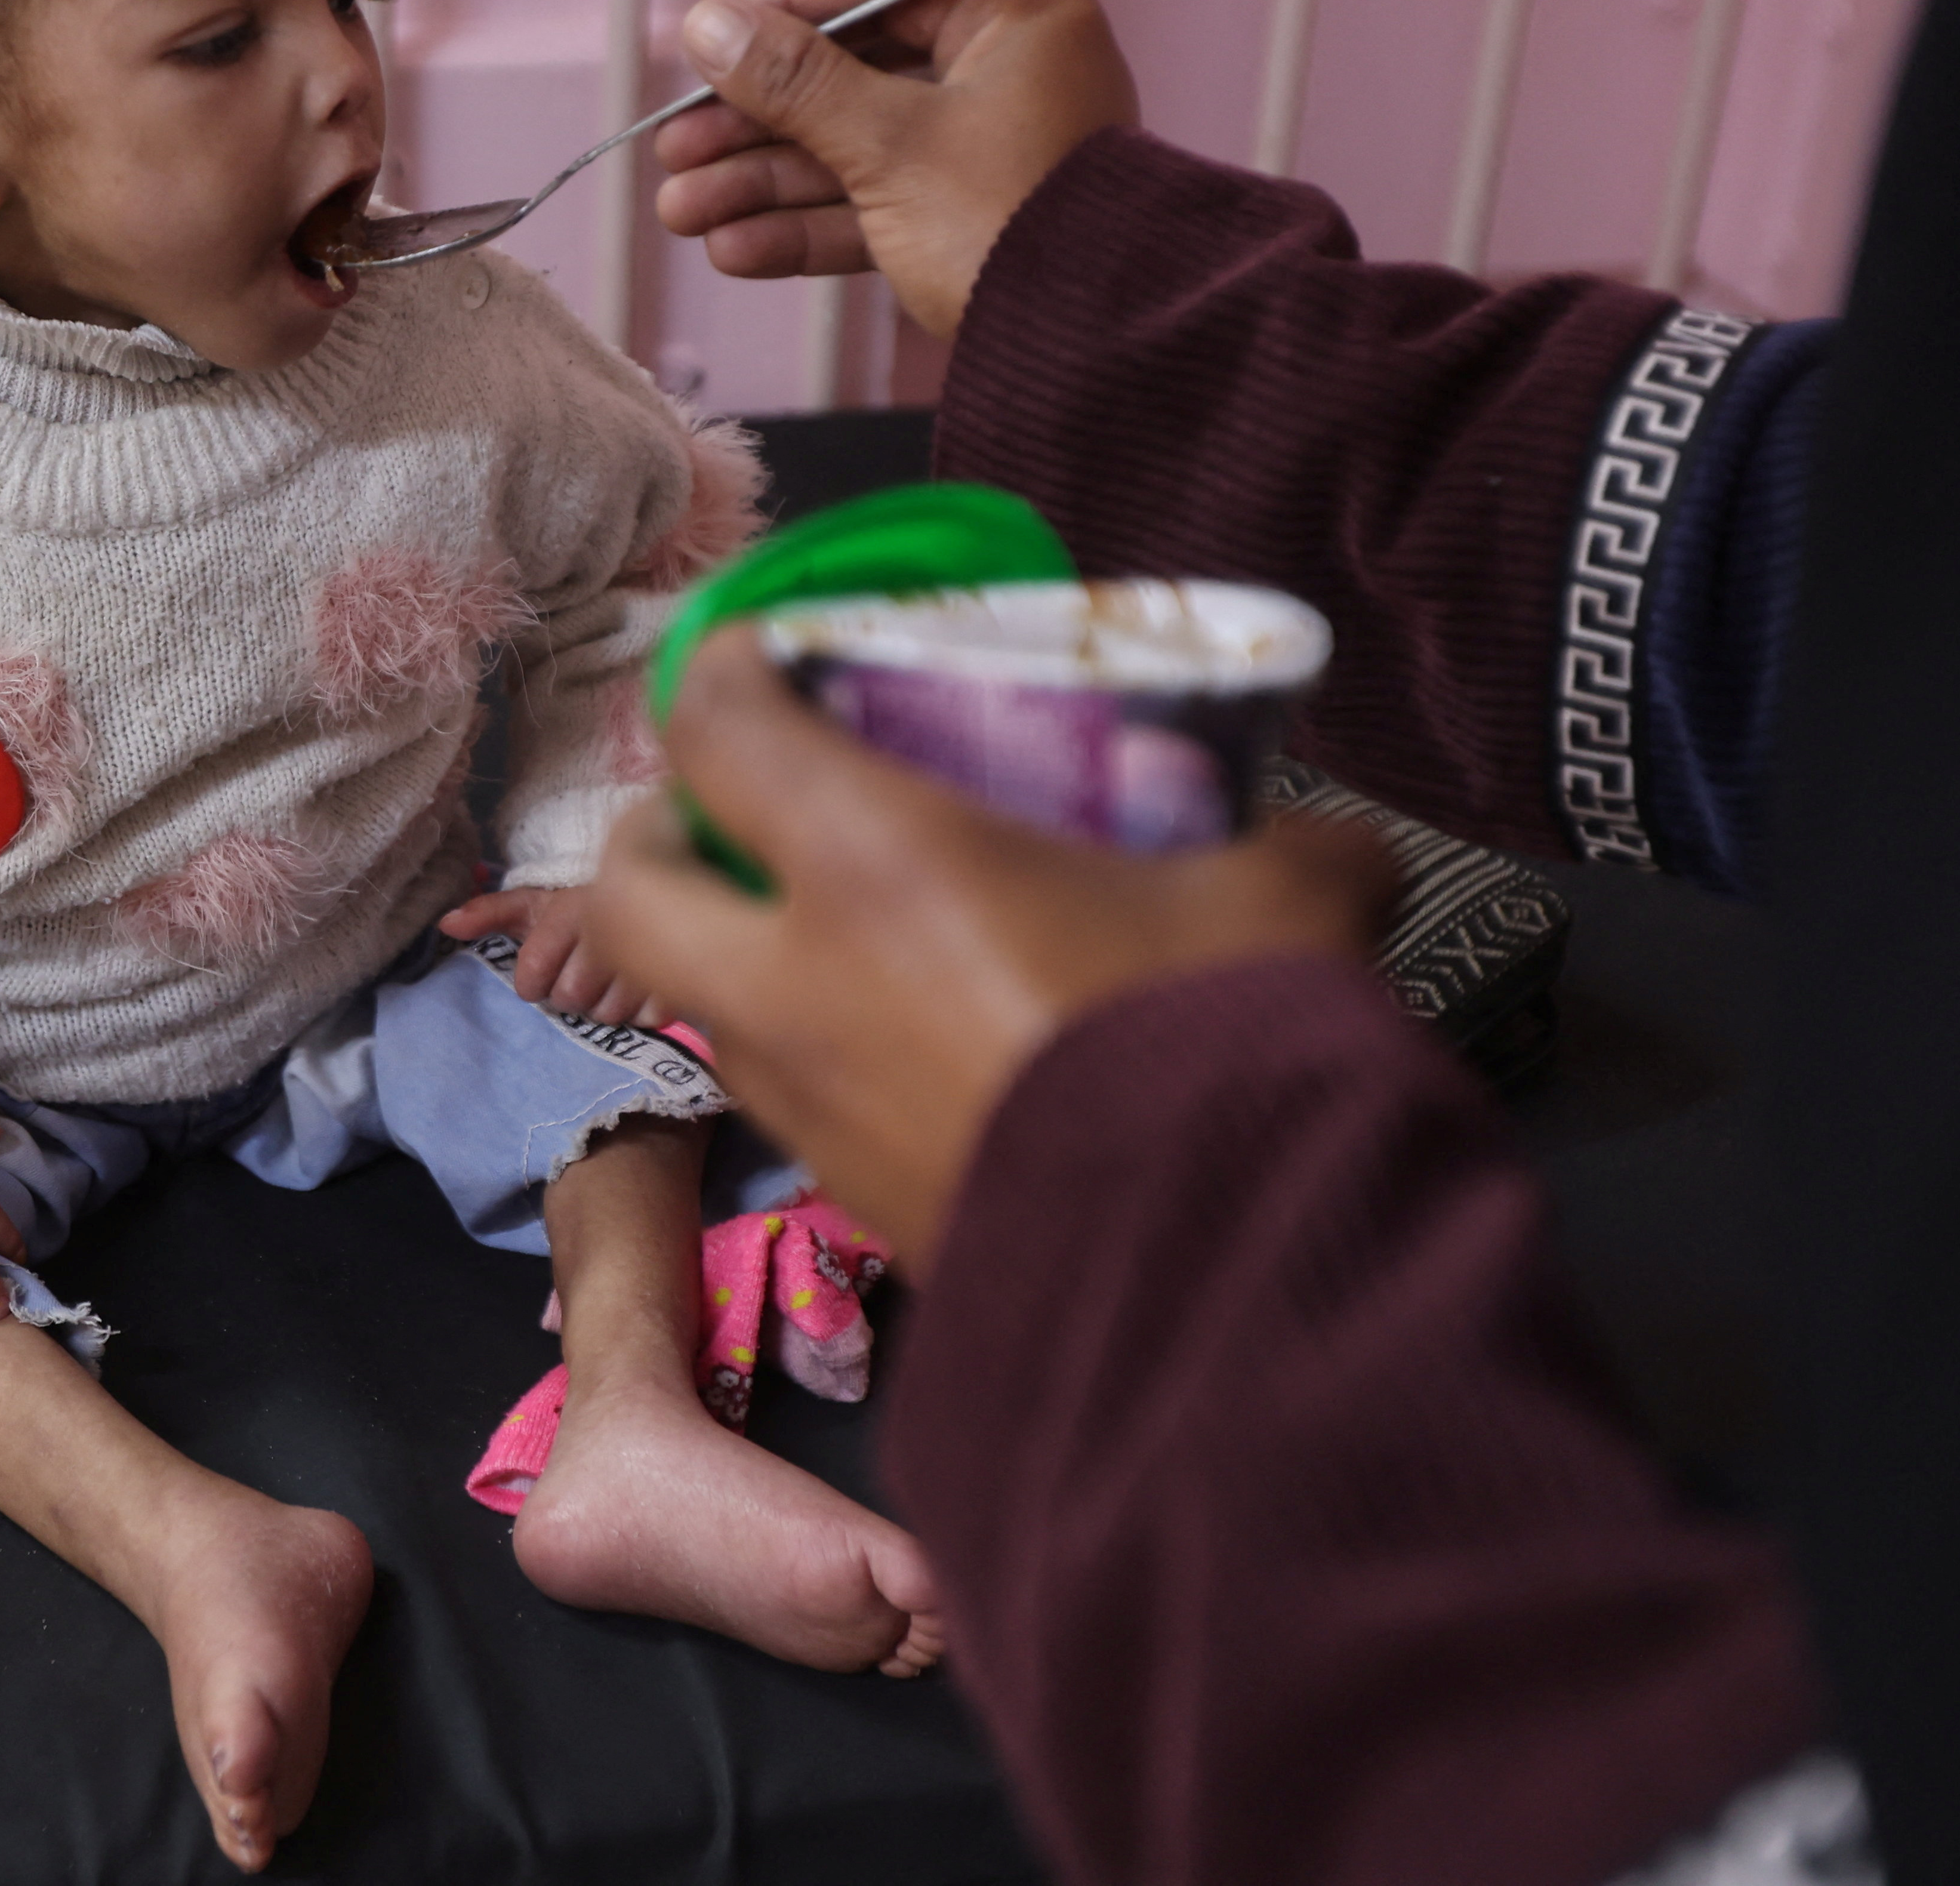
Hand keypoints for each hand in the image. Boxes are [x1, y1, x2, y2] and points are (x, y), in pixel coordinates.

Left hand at [437, 882, 664, 1027]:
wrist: (649, 893)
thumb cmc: (579, 907)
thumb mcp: (532, 903)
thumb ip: (488, 913)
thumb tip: (444, 925)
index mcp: (571, 912)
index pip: (533, 975)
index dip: (531, 981)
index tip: (540, 970)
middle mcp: (609, 933)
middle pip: (569, 998)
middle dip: (567, 991)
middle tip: (578, 973)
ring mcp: (646, 958)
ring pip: (606, 1013)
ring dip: (601, 1003)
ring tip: (606, 980)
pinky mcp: (677, 979)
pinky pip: (645, 1019)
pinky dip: (638, 1011)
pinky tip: (635, 988)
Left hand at [584, 629, 1398, 1262]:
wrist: (1218, 1299)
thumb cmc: (1221, 1057)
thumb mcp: (1287, 907)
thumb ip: (1291, 851)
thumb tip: (1331, 849)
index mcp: (871, 869)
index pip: (716, 728)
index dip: (725, 671)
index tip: (770, 660)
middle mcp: (797, 986)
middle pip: (629, 890)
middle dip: (660, 839)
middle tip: (737, 813)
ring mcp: (808, 1107)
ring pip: (701, 1006)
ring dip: (736, 953)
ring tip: (839, 927)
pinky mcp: (852, 1202)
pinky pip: (787, 1097)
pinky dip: (815, 1048)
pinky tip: (917, 1037)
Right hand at [652, 0, 1138, 337]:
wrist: (1099, 357)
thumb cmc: (1014, 225)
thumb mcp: (890, 143)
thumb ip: (794, 82)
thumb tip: (709, 24)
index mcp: (1017, 25)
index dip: (788, 10)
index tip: (713, 42)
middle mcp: (1007, 81)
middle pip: (855, 77)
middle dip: (756, 123)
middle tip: (676, 148)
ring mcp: (988, 158)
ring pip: (856, 153)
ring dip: (766, 183)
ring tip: (682, 210)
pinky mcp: (970, 227)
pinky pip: (878, 212)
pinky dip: (810, 228)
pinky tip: (733, 248)